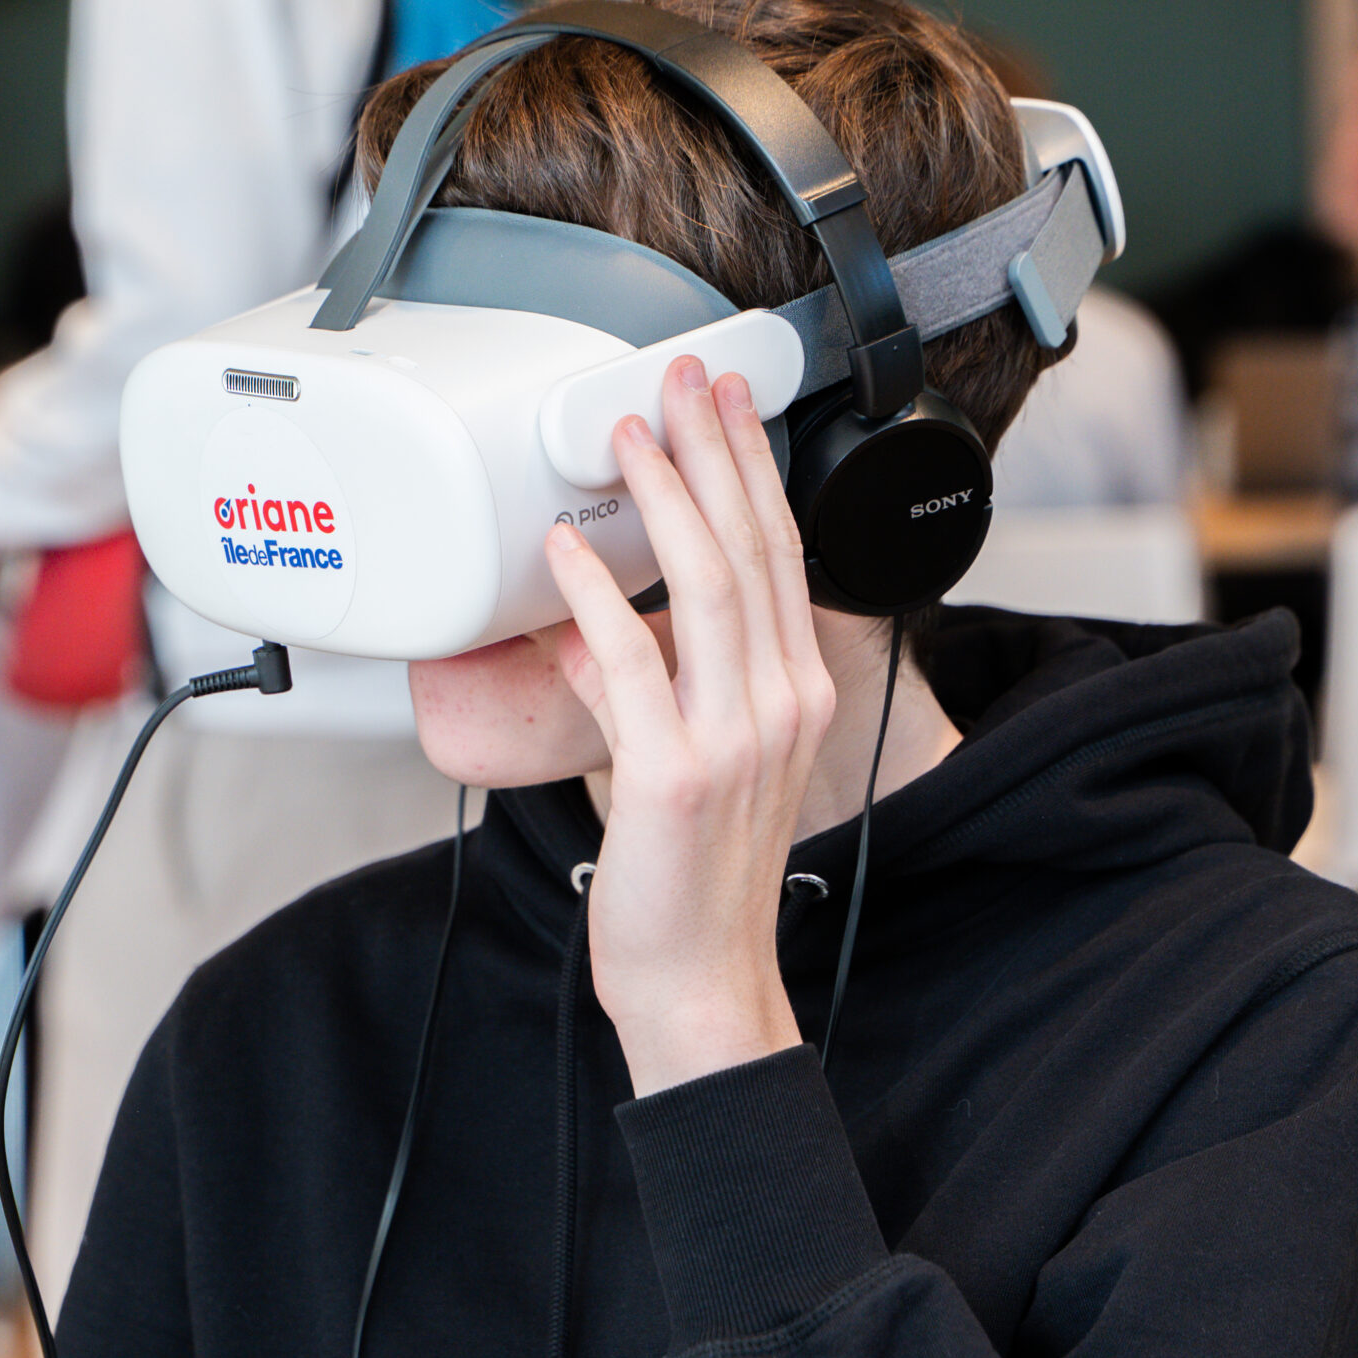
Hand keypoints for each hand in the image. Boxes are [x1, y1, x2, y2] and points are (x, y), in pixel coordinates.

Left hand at [544, 356, 838, 1097]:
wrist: (699, 979)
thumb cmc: (694, 878)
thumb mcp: (705, 758)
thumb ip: (663, 684)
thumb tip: (603, 622)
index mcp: (795, 693)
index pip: (780, 553)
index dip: (751, 468)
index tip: (723, 402)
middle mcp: (780, 704)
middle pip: (752, 546)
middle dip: (714, 449)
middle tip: (681, 378)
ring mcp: (734, 736)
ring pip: (705, 583)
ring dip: (662, 496)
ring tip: (625, 435)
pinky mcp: (673, 772)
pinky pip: (630, 662)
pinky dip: (595, 597)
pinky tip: (562, 552)